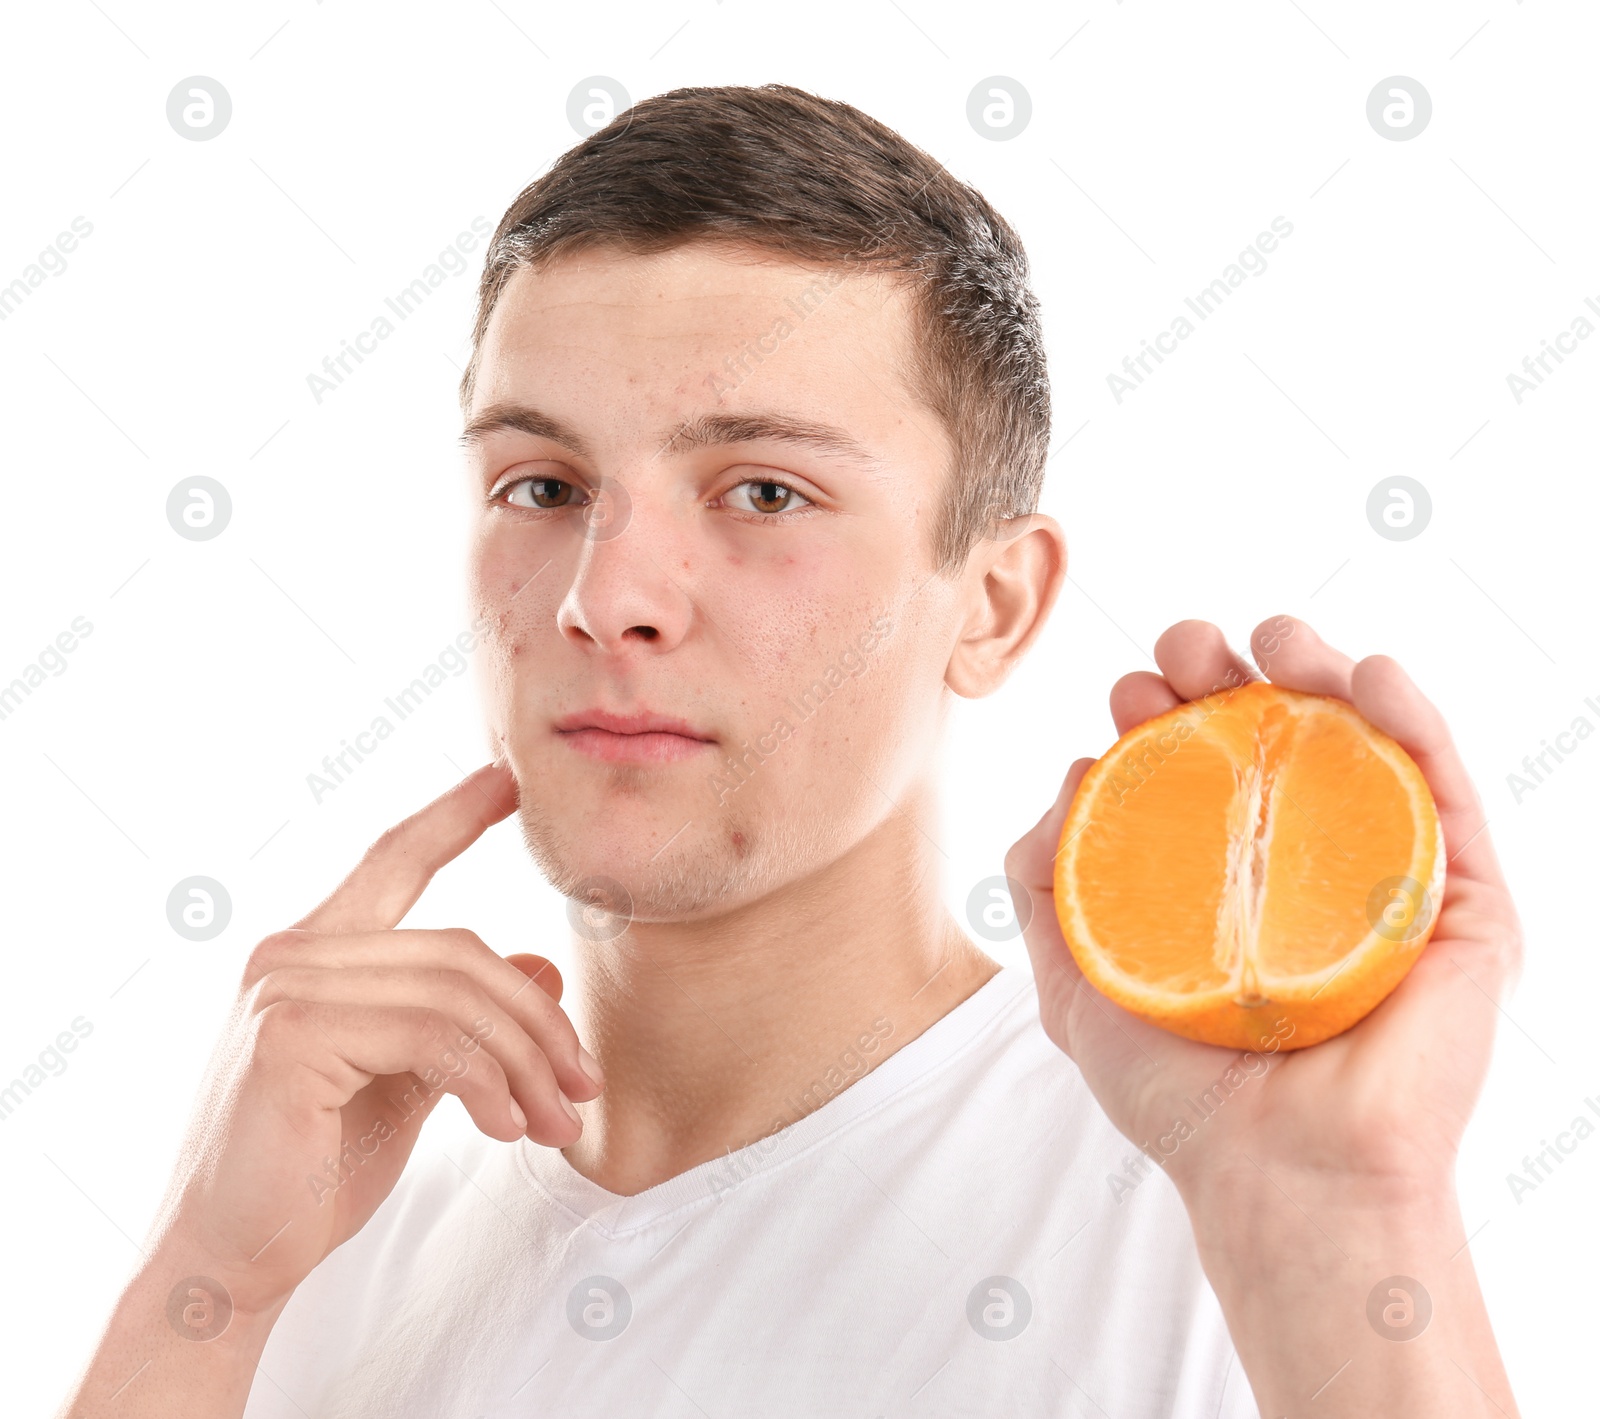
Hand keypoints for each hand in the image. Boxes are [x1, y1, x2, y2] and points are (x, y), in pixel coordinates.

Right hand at [146, 762, 601, 1320]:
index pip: (390, 860)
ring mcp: (284, 990)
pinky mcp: (291, 1039)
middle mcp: (290, 955)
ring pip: (457, 995)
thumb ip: (463, 1020)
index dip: (452, 815)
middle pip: (461, 949)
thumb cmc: (312, 1172)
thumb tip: (543, 964)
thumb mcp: (407, 1082)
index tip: (506, 778)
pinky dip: (488, 1083)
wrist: (231, 1260)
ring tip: (557, 1123)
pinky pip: (431, 1038)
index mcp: (311, 952)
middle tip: (583, 1087)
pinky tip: (507, 1127)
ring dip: (526, 1064)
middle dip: (538, 1022)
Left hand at [1007, 615, 1522, 1204]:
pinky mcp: (1463, 904)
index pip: (1205, 771)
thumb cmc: (1182, 1097)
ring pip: (1365, 744)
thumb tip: (1073, 774)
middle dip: (1230, 676)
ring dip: (1323, 670)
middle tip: (1184, 650)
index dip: (1166, 716)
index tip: (1126, 692)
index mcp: (1230, 882)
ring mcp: (1387, 879)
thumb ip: (1049, 883)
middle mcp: (1310, 871)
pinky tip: (1369, 673)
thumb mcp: (1076, 984)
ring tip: (1273, 634)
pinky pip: (1447, 790)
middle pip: (1281, 741)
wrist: (1280, 1180)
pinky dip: (1414, 718)